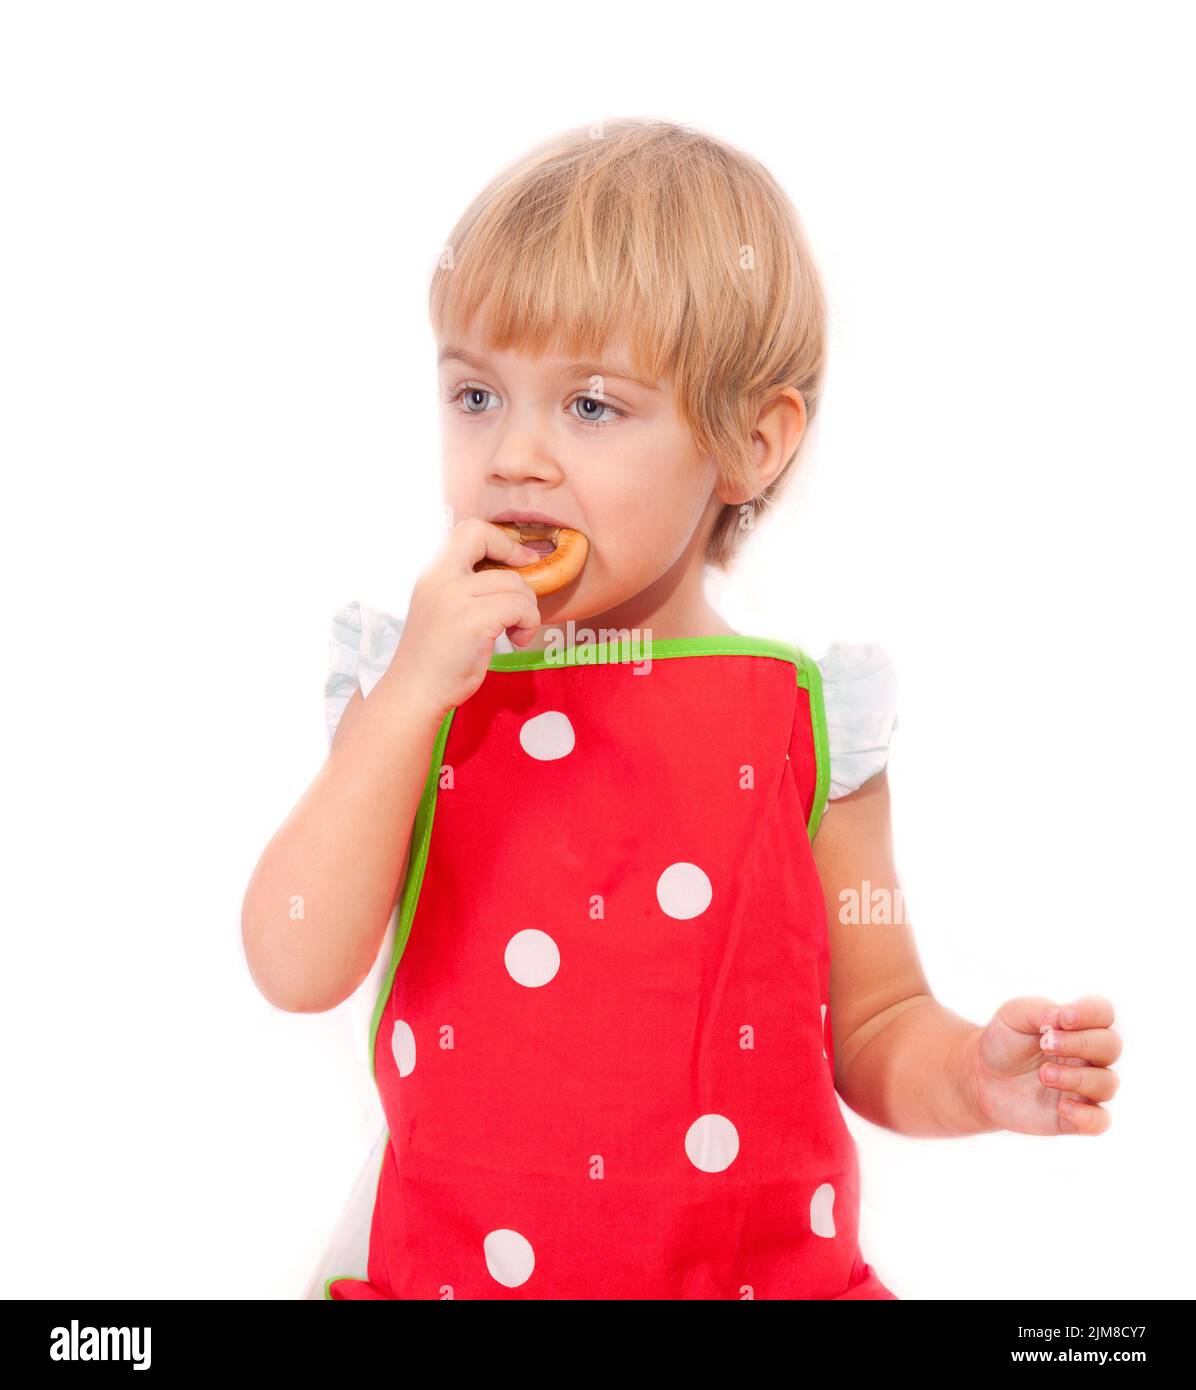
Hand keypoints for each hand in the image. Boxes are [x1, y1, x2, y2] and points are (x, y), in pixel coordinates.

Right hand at [384, 517, 541, 718]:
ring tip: (516, 631)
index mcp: (433, 573)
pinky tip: (517, 640)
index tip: (518, 561)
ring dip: (527, 608)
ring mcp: (454, 597)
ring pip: (514, 582)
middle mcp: (440, 578)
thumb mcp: (444, 608)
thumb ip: (466, 586)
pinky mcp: (472, 620)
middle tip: (524, 587)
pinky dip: (529, 623)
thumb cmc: (436, 658)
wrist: (415, 692)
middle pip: (486, 538)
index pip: (468, 529)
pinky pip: (520, 606)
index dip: (499, 539)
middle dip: (516, 556)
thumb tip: (513, 571)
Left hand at [961, 995, 1119, 1135]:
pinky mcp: (1075, 1117)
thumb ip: (1040, 1009)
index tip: (1064, 1019)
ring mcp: (1085, 1088)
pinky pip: (1100, 1121)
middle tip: (1046, 1046)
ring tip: (1043, 1075)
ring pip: (1107, 1083)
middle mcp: (1089, 1056)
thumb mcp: (1013, 1015)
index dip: (1091, 1013)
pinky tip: (1062, 1106)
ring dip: (1077, 1077)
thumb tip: (1064, 1016)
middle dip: (1081, 1044)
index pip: (1104, 1013)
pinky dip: (1087, 1116)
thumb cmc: (1004, 1041)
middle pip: (1111, 1046)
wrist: (981, 1078)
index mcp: (1078, 1026)